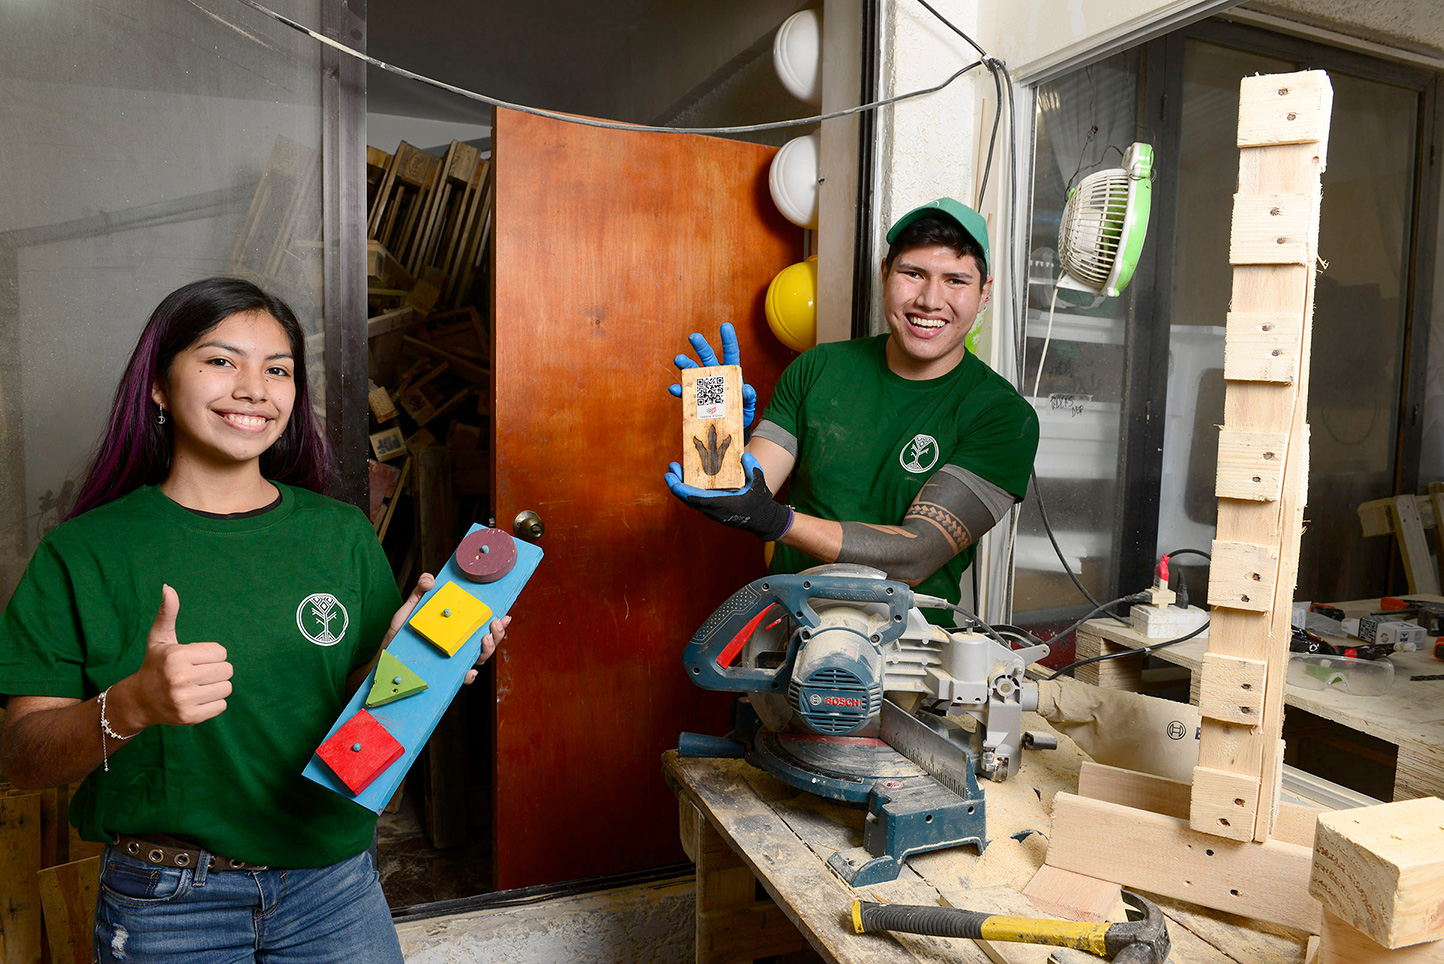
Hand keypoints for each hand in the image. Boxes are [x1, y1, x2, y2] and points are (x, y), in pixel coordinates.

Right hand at [123, 585, 232, 729]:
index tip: (194, 659)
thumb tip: (168, 586)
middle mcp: (180, 678)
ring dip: (216, 686)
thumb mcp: (160, 638)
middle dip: (215, 670)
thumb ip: (168, 613)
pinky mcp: (190, 717)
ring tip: (197, 686)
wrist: (139, 700)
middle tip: (197, 673)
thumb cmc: (155, 665)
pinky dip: (213, 702)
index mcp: (177, 656)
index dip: (210, 654)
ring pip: (226, 688)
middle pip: (227, 670)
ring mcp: (185, 700)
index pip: (221, 652)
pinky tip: (196, 699)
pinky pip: (222, 705)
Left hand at [385, 573, 506, 684]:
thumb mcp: (410, 609)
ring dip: (487, 650)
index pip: (482, 625)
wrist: (384, 656)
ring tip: (485, 639)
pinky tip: (470, 671)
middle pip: (487, 642)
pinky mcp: (443, 675)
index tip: (505, 613)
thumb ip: (420, 591)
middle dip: (497, 634)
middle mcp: (459, 646)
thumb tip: (431, 580)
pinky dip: (468, 676)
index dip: (498, 621)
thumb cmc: (401, 633)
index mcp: (457, 629)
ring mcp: (453, 661)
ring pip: (479, 658)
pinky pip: (461, 678)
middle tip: (495, 623)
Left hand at [665, 453, 792, 541]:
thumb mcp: (759, 483)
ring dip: (679, 487)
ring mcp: (712, 512)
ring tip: (673, 471)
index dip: (685, 492)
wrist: (763, 519)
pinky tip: (684, 478)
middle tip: (669, 471)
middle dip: (677, 486)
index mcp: (725, 505)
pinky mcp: (712, 510)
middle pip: (689, 500)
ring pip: (690, 501)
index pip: (700, 500)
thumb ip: (752, 468)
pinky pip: (695, 501)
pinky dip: (687, 490)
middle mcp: (715, 510)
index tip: (675, 483)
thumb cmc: (760, 501)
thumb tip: (744, 455)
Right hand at [668, 322, 757, 427]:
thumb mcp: (748, 406)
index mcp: (731, 373)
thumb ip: (749, 398)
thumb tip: (747, 388)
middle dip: (701, 347)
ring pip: (694, 371)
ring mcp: (704, 386)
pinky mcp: (695, 400)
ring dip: (686, 365)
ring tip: (678, 359)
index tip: (725, 326)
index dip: (728, 340)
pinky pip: (686, 393)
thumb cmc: (741, 413)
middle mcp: (716, 375)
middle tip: (694, 336)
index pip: (730, 353)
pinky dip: (680, 390)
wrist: (730, 427)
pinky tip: (674, 388)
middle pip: (708, 358)